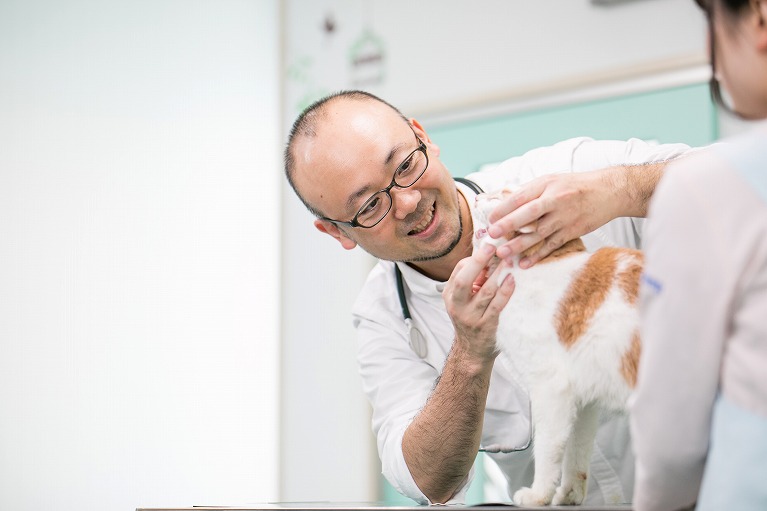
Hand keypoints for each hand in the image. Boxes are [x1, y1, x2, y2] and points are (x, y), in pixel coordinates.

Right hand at [442, 243, 515, 362]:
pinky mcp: (486, 326)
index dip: (475, 258)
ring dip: (498, 274)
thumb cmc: (471, 319)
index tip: (489, 246)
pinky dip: (505, 291)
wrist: (472, 351)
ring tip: (509, 261)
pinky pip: (497, 306)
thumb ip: (473, 279)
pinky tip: (512, 280)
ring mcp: (470, 317)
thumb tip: (489, 254)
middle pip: (464, 280)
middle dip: (479, 262)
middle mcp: (456, 306)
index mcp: (450, 295)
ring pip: (485, 291)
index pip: (459, 270)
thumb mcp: (464, 299)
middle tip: (493, 247)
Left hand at [486, 170, 618, 267]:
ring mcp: (566, 217)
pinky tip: (525, 263)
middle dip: (509, 224)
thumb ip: (530, 191)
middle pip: (530, 213)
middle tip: (492, 234)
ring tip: (503, 253)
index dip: (505, 208)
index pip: (522, 196)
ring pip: (540, 233)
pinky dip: (539, 255)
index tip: (490, 219)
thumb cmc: (576, 185)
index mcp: (547, 185)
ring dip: (520, 244)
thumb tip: (504, 202)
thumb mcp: (552, 180)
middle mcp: (556, 200)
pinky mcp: (574, 231)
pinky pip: (553, 245)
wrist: (610, 191)